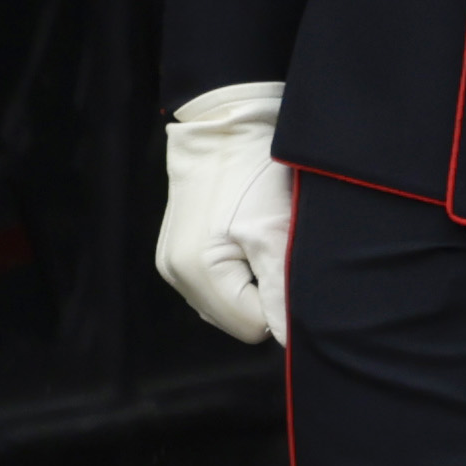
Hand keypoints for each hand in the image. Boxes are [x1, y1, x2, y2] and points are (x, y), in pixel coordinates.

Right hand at [156, 83, 296, 345]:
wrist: (225, 125)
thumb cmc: (252, 171)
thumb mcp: (274, 233)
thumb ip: (280, 291)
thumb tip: (292, 340)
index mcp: (197, 272)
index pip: (253, 326)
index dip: (280, 304)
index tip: (290, 266)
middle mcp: (177, 274)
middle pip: (237, 319)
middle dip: (264, 293)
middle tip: (276, 250)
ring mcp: (173, 263)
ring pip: (227, 304)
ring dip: (251, 282)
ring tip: (260, 241)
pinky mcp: (178, 251)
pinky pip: (216, 284)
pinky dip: (238, 272)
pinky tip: (247, 241)